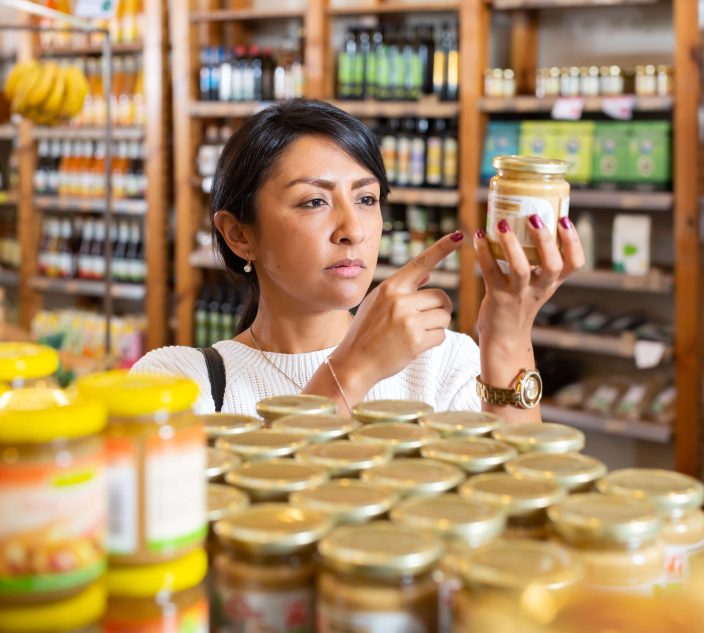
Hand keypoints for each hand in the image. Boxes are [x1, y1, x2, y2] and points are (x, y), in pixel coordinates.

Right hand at [333, 231, 463, 388]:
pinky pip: (441, 335)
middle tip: (428, 320)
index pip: (421, 262)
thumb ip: (401, 289)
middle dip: (440, 309)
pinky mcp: (415, 341)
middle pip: (440, 296)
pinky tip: (416, 346)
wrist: (354, 363)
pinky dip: (433, 341)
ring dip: (437, 326)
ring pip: (444, 316)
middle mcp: (399, 300)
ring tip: (417, 334)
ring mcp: (407, 320)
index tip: (460, 236)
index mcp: (390, 287)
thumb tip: (426, 274)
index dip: (442, 248)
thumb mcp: (376, 303)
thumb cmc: (366, 333)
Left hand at [474, 215, 584, 339]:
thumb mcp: (538, 284)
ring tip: (503, 223)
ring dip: (511, 243)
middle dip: (545, 240)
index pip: (574, 263)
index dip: (573, 241)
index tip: (564, 219)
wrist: (505, 335)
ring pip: (520, 269)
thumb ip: (539, 260)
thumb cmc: (520, 302)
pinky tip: (478, 236)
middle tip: (534, 217)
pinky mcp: (497, 297)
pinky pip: (490, 271)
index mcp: (552, 282)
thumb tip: (533, 220)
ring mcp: (518, 293)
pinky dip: (483, 252)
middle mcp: (539, 288)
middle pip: (552, 265)